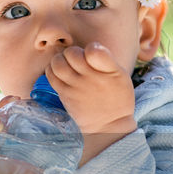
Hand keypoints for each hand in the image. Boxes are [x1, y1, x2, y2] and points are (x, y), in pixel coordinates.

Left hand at [46, 44, 136, 163]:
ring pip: (57, 63)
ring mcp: (75, 86)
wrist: (107, 126)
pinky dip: (52, 70)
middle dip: (72, 52)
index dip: (91, 48)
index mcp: (108, 70)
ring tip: (66, 64)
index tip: (92, 54)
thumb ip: (106, 59)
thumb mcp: (121, 75)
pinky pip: (51, 75)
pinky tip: (60, 73)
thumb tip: (90, 47)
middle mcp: (90, 77)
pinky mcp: (64, 94)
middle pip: (71, 53)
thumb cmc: (117, 98)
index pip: (93, 50)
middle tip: (76, 59)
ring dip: (59, 59)